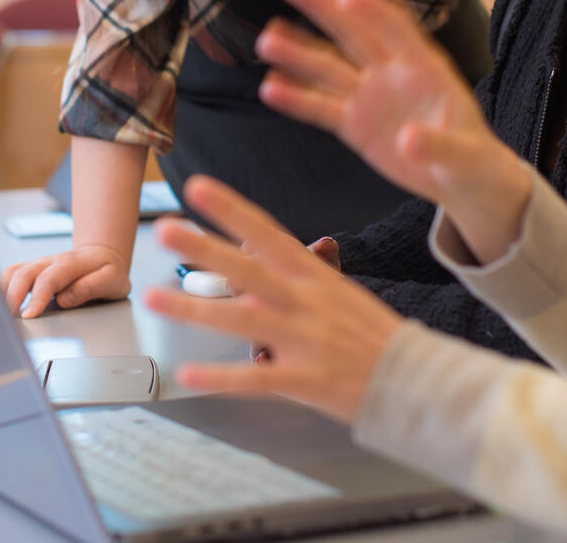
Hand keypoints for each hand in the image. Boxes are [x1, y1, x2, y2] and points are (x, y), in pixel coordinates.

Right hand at [0, 244, 131, 317]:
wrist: (103, 256)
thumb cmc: (108, 271)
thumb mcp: (113, 280)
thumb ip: (92, 287)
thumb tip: (65, 299)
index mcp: (72, 263)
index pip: (49, 278)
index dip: (37, 297)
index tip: (28, 316)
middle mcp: (51, 261)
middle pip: (23, 273)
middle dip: (12, 297)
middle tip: (8, 322)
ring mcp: (39, 265)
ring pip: (12, 272)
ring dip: (3, 293)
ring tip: (1, 317)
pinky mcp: (32, 271)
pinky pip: (10, 276)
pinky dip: (1, 290)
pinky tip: (1, 308)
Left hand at [146, 176, 402, 424]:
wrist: (414, 377)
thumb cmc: (371, 333)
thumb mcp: (337, 292)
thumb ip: (296, 277)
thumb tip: (255, 267)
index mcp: (313, 275)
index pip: (267, 232)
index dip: (232, 208)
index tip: (199, 187)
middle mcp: (305, 300)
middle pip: (247, 268)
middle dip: (205, 247)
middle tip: (165, 228)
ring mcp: (304, 339)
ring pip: (241, 319)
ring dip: (194, 310)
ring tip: (153, 298)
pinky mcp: (305, 379)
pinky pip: (256, 379)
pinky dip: (221, 377)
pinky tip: (189, 375)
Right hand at [256, 0, 531, 259]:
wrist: (460, 181)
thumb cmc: (472, 161)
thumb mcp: (464, 158)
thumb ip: (438, 146)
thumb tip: (408, 139)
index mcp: (426, 69)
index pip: (397, 30)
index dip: (374, 10)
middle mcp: (393, 73)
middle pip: (354, 34)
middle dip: (324, 7)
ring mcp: (370, 96)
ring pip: (330, 68)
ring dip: (299, 53)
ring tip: (266, 39)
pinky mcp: (354, 124)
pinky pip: (321, 108)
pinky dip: (297, 99)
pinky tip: (269, 88)